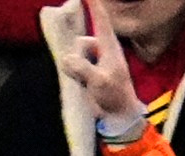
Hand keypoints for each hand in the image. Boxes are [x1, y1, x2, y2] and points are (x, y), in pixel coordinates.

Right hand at [48, 0, 139, 127]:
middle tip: (84, 75)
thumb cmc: (114, 96)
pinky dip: (73, 72)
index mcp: (109, 47)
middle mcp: (101, 50)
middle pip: (81, 41)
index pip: (101, 20)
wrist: (118, 115)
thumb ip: (83, 68)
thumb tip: (66, 59)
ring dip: (74, 67)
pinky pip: (74, 66)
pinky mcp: (88, 72)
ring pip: (75, 55)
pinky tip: (80, 84)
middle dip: (76, 53)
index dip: (93, 5)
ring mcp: (94, 61)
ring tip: (83, 83)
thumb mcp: (99, 81)